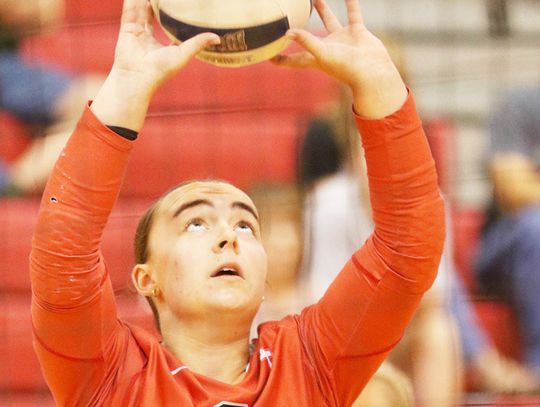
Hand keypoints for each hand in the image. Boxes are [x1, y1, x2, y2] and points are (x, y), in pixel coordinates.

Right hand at [91, 0, 219, 130]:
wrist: (138, 77)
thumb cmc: (161, 70)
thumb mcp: (183, 54)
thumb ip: (198, 44)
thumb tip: (217, 38)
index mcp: (163, 45)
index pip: (169, 26)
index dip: (174, 15)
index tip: (180, 5)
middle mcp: (149, 38)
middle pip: (153, 15)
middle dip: (158, 4)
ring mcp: (137, 33)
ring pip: (142, 10)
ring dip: (146, 0)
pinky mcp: (127, 30)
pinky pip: (130, 11)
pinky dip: (132, 2)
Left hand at [272, 0, 406, 117]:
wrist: (373, 72)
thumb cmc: (346, 68)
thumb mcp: (323, 54)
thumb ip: (306, 41)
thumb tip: (287, 33)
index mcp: (315, 58)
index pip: (293, 60)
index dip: (280, 59)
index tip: (267, 55)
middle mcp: (327, 48)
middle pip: (308, 36)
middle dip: (299, 29)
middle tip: (289, 17)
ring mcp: (342, 40)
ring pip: (329, 20)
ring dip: (323, 8)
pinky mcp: (357, 32)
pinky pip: (353, 13)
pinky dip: (351, 3)